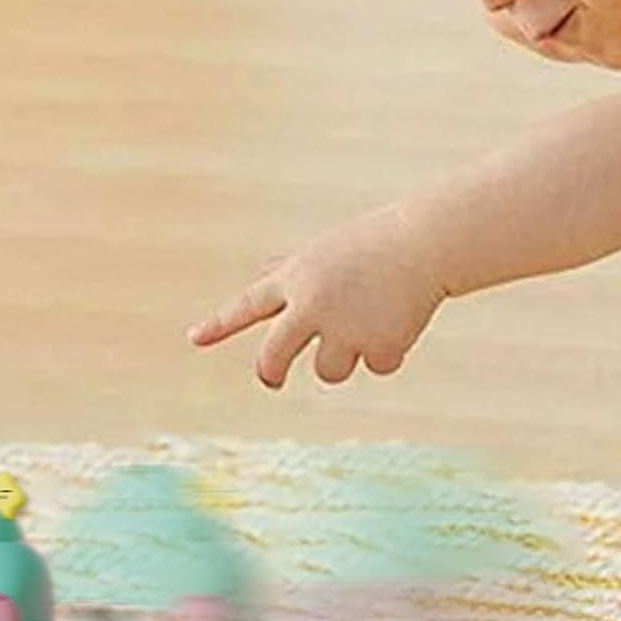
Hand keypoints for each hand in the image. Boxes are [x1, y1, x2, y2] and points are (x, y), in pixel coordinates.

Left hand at [186, 204, 445, 388]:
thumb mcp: (325, 251)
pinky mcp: (377, 346)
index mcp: (296, 278)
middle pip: (272, 357)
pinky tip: (402, 320)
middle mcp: (312, 305)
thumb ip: (290, 269)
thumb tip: (263, 270)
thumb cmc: (375, 241)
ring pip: (329, 371)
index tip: (194, 338)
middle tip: (273, 379)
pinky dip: (390, 352)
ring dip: (347, 357)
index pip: (249, 304)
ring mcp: (343, 329)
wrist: (426, 243)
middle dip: (270, 372)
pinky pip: (377, 367)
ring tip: (372, 320)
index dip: (221, 323)